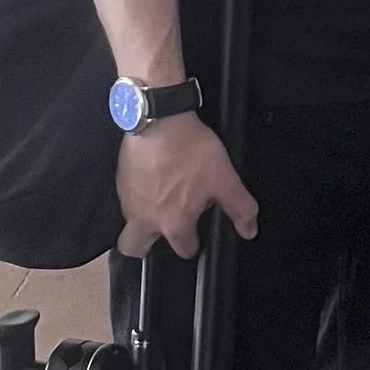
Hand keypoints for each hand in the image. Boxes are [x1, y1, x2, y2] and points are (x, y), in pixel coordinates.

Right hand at [116, 111, 258, 259]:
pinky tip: (151, 178)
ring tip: (160, 198)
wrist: (159, 119)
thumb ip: (240, 208)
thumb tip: (249, 230)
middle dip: (147, 246)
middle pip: (135, 249)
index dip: (194, 243)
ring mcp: (127, 200)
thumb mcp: (225, 178)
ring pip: (128, 223)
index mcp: (173, 223)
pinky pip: (124, 198)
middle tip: (164, 226)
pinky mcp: (120, 180)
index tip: (197, 230)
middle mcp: (145, 218)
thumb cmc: (190, 149)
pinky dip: (136, 195)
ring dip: (142, 218)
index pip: (184, 250)